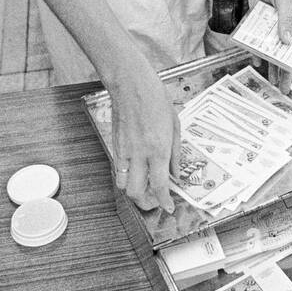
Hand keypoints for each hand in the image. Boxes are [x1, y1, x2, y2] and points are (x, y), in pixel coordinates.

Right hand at [110, 57, 179, 212]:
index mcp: (158, 148)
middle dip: (146, 203)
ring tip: (146, 190)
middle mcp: (140, 153)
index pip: (159, 185)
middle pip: (136, 193)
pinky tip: (136, 173)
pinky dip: (126, 178)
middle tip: (156, 201)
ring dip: (134, 193)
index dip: (164, 201)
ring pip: (123, 186)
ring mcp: (124, 151)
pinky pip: (118, 171)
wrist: (130, 83)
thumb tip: (176, 174)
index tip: (169, 207)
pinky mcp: (115, 146)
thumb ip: (176, 153)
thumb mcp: (175, 125)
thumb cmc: (155, 98)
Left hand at [247, 0, 291, 91]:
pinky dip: (256, 48)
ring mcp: (270, 22)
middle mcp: (285, 23)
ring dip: (269, 62)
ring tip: (269, 80)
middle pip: (284, 50)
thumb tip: (286, 41)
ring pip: (270, 46)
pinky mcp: (258, 18)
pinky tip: (255, 59)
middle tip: (283, 87)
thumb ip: (285, 21)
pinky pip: (256, 36)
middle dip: (283, 69)